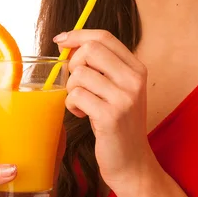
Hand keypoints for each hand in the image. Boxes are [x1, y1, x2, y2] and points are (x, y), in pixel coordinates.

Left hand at [55, 29, 157, 194]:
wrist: (132, 161)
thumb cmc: (117, 122)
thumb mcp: (117, 88)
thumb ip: (101, 66)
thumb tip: (66, 43)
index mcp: (137, 68)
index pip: (104, 37)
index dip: (78, 35)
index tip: (61, 41)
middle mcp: (134, 79)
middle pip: (90, 50)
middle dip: (74, 63)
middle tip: (76, 82)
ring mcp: (124, 97)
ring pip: (79, 74)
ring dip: (71, 89)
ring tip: (82, 103)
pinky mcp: (110, 116)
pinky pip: (76, 96)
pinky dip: (72, 105)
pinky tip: (82, 114)